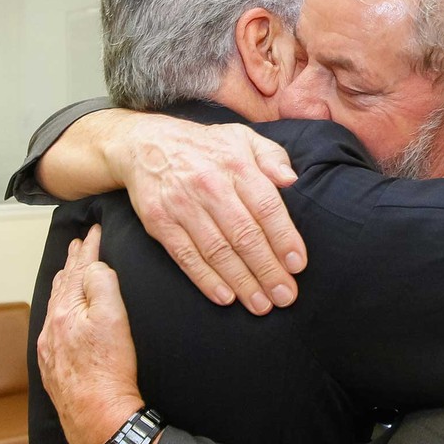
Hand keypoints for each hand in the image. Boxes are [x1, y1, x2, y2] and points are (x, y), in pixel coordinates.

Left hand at [37, 224, 143, 443]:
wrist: (98, 419)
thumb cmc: (110, 371)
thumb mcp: (114, 318)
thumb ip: (102, 284)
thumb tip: (93, 266)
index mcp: (66, 310)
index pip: (79, 269)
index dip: (89, 247)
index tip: (94, 230)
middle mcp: (52, 327)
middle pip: (63, 284)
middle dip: (73, 261)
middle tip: (79, 243)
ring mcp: (50, 348)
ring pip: (55, 305)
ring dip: (64, 283)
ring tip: (69, 269)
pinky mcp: (54, 367)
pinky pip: (53, 326)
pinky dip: (59, 309)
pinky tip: (62, 313)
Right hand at [118, 115, 307, 315]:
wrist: (145, 144)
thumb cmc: (207, 147)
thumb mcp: (243, 138)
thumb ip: (272, 157)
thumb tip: (291, 180)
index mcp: (236, 164)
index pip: (266, 207)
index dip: (284, 238)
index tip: (297, 265)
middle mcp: (209, 185)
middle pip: (244, 235)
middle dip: (267, 270)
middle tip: (285, 296)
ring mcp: (182, 205)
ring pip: (217, 251)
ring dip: (242, 282)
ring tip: (261, 304)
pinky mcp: (160, 222)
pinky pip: (186, 256)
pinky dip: (205, 279)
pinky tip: (225, 297)